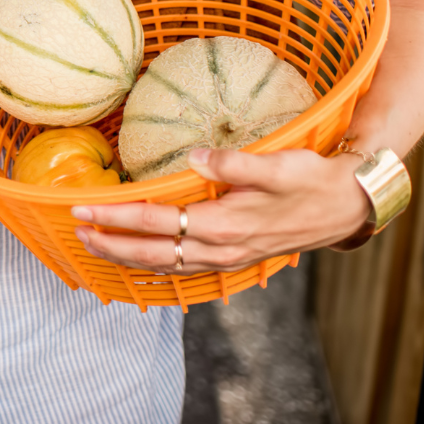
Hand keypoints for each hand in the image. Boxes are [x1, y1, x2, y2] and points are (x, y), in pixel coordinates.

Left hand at [70, 147, 370, 273]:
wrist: (347, 208)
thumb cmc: (311, 181)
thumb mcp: (278, 165)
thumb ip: (234, 163)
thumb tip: (195, 156)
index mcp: (224, 225)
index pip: (156, 222)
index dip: (116, 217)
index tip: (83, 208)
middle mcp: (220, 248)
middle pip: (152, 253)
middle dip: (111, 244)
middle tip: (76, 231)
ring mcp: (226, 257)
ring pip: (165, 265)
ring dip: (128, 257)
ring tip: (96, 244)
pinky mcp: (233, 257)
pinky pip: (183, 267)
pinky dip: (155, 265)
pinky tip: (140, 258)